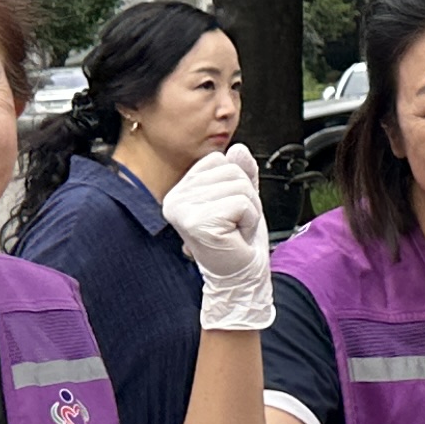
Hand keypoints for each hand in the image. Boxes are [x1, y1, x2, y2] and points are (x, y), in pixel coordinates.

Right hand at [162, 143, 276, 330]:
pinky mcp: (199, 223)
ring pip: (239, 186)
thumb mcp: (241, 197)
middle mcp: (175, 199)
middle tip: (234, 222)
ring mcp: (184, 211)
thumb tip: (238, 149)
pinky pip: (242, 204)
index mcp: (181, 190)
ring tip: (234, 229)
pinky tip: (235, 236)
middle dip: (246, 197)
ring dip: (249, 209)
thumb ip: (240, 172)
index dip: (236, 182)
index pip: (218, 160)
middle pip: (231, 170)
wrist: (241, 275)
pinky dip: (249, 220)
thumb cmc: (238, 240)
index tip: (229, 210)